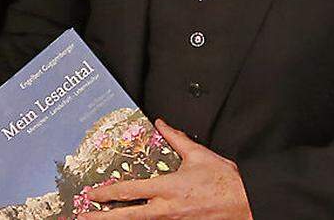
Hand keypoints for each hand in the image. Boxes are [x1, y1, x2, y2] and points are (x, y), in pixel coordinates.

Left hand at [80, 117, 251, 219]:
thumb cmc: (226, 181)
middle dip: (104, 217)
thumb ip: (176, 139)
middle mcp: (167, 209)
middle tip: (84, 217)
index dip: (108, 192)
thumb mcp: (199, 155)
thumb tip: (161, 124)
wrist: (249, 203)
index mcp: (168, 187)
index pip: (130, 191)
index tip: (92, 194)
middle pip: (128, 216)